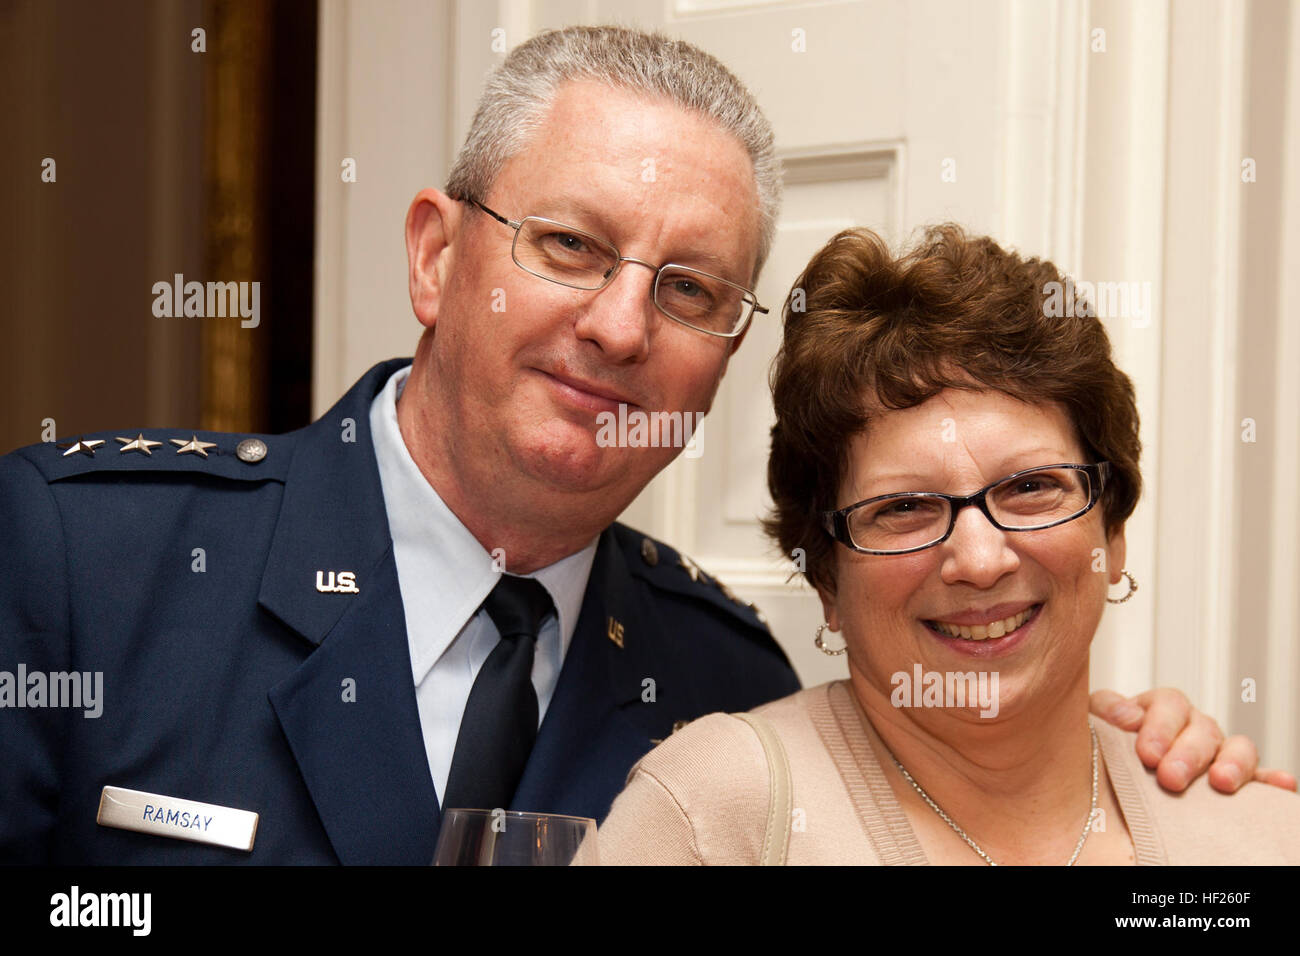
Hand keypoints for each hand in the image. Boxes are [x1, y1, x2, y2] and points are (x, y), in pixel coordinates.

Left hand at [1090, 687, 1297, 793]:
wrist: (1108, 767)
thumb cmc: (1105, 741)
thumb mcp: (1095, 719)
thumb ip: (1106, 711)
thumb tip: (1126, 716)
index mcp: (1161, 707)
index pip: (1169, 704)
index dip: (1159, 727)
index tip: (1145, 752)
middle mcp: (1194, 726)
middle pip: (1202, 729)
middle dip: (1187, 754)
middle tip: (1170, 778)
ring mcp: (1216, 751)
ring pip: (1237, 747)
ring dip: (1232, 764)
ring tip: (1221, 782)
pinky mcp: (1233, 777)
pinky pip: (1258, 777)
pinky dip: (1270, 780)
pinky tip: (1281, 784)